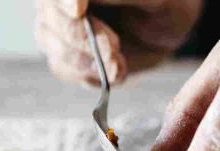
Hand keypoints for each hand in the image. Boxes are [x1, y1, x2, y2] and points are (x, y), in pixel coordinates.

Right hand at [35, 0, 202, 85]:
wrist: (166, 31)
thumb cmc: (163, 5)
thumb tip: (81, 0)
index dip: (66, 1)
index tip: (79, 10)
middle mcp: (61, 1)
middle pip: (53, 20)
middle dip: (84, 39)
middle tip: (114, 49)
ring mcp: (58, 28)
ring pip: (56, 47)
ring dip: (90, 61)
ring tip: (120, 63)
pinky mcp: (66, 56)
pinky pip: (65, 69)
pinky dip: (91, 75)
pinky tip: (116, 70)